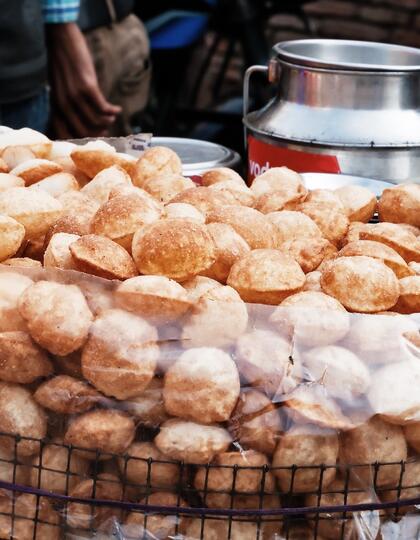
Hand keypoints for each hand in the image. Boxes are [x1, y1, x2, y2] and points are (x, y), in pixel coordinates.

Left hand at [47, 23, 120, 137]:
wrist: (61, 40)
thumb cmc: (62, 64)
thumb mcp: (58, 88)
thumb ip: (63, 104)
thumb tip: (77, 121)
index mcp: (55, 106)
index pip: (64, 134)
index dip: (79, 140)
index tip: (91, 137)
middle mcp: (63, 104)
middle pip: (83, 132)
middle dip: (97, 133)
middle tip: (106, 129)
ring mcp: (75, 96)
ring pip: (95, 122)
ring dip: (108, 122)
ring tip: (112, 117)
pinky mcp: (87, 87)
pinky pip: (103, 108)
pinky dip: (112, 111)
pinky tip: (117, 109)